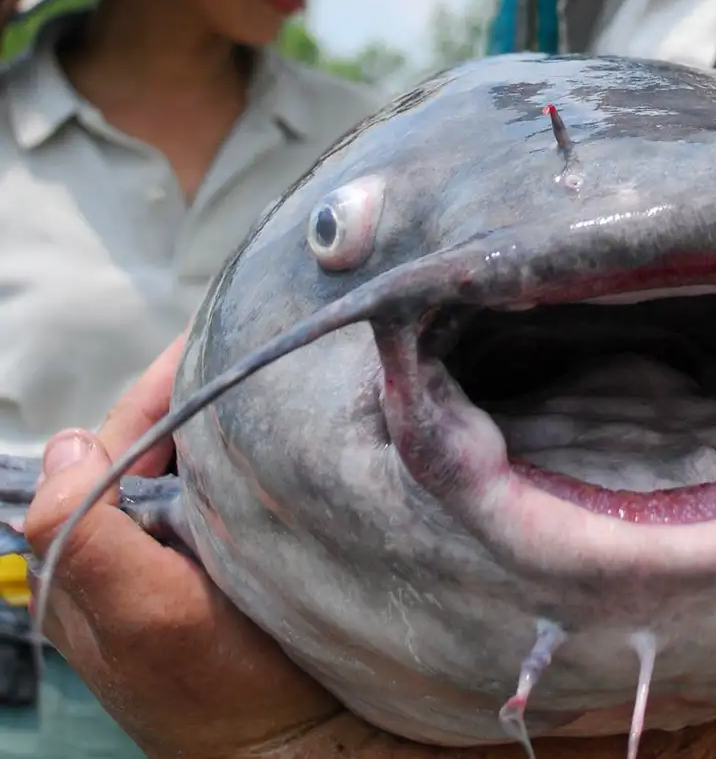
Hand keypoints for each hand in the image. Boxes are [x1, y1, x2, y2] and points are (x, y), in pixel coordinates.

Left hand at [20, 336, 365, 757]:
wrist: (307, 754)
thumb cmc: (224, 698)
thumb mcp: (142, 621)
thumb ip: (84, 535)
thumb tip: (69, 441)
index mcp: (94, 552)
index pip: (117, 440)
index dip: (161, 387)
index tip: (217, 337)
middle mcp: (136, 549)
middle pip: (159, 443)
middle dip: (202, 393)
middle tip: (263, 346)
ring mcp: (193, 558)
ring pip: (203, 463)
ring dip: (237, 423)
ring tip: (284, 380)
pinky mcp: (245, 567)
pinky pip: (245, 492)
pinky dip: (264, 460)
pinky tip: (299, 443)